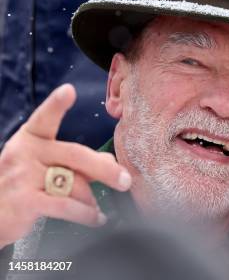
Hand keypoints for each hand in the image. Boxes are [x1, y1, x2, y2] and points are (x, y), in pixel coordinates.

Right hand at [0, 84, 131, 248]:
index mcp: (31, 138)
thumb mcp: (46, 166)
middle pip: (75, 155)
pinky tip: (95, 219)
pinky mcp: (25, 201)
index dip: (57, 105)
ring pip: (74, 184)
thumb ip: (77, 162)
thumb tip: (110, 162)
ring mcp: (22, 177)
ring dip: (91, 200)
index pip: (45, 118)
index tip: (68, 91)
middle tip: (125, 181)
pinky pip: (66, 206)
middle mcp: (24, 153)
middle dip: (105, 169)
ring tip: (97, 209)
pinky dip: (86, 214)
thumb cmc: (26, 185)